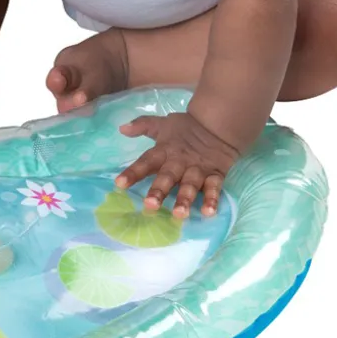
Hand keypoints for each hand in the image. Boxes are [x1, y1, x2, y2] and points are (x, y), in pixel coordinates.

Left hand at [115, 111, 240, 218]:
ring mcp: (197, 169)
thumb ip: (141, 126)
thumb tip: (121, 128)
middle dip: (159, 191)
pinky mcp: (215, 174)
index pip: (146, 161)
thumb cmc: (185, 127)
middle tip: (150, 206)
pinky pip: (214, 188)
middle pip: (167, 176)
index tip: (119, 184)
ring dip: (184, 199)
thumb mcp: (161, 124)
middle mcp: (179, 161)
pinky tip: (208, 212)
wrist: (217, 123)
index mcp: (163, 150)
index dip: (133, 172)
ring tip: (179, 214)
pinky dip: (212, 199)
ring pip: (190, 185)